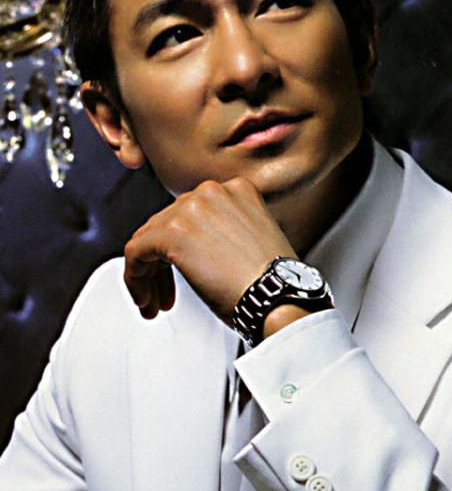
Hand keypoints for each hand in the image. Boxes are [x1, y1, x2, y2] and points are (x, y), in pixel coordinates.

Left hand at [123, 177, 295, 322]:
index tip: (184, 270)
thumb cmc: (273, 280)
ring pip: (148, 238)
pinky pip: (136, 252)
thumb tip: (196, 244)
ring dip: (149, 274)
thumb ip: (225, 229)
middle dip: (163, 262)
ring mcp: (191, 208)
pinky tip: (147, 299)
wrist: (277, 295)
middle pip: (168, 223)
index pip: (191, 211)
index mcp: (237, 189)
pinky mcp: (172, 232)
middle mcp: (212, 191)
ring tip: (154, 301)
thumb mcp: (254, 239)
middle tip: (165, 292)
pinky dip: (135, 278)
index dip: (182, 246)